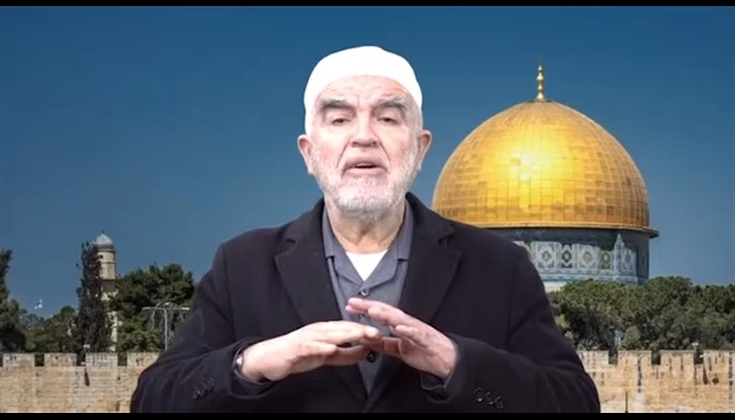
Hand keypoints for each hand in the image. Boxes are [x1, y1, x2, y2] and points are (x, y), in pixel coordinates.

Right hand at [239, 320, 381, 381]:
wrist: (270, 358)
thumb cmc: (298, 355)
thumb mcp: (326, 356)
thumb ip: (346, 355)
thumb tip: (366, 353)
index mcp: (327, 331)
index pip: (350, 329)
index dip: (366, 331)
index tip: (382, 333)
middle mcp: (319, 330)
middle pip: (343, 328)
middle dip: (361, 329)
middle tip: (377, 332)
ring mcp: (308, 337)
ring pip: (330, 334)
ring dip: (346, 334)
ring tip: (361, 335)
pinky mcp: (297, 347)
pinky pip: (311, 346)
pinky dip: (322, 346)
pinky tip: (332, 347)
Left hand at [345, 298, 456, 379]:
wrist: (445, 359)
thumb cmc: (423, 350)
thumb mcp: (397, 348)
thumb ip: (382, 343)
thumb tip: (365, 340)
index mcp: (399, 325)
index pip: (379, 313)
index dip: (364, 309)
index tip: (349, 305)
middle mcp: (406, 324)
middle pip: (385, 311)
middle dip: (370, 306)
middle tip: (354, 303)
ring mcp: (415, 330)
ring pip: (399, 319)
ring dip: (385, 314)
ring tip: (372, 311)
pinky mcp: (425, 338)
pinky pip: (416, 333)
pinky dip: (407, 329)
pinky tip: (398, 327)